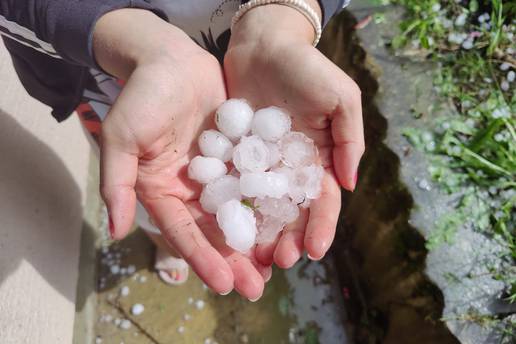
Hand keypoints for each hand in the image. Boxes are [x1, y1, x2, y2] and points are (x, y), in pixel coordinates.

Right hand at [94, 9, 268, 298]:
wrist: (169, 59)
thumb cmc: (141, 96)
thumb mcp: (122, 137)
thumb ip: (118, 182)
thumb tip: (116, 232)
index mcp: (162, 191)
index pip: (184, 233)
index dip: (203, 259)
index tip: (226, 284)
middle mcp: (191, 189)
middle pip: (215, 231)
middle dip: (235, 260)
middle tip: (258, 288)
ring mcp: (216, 172)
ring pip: (239, 212)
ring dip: (256, 239)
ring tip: (277, 264)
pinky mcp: (237, 154)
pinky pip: (254, 182)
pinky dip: (269, 202)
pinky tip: (289, 220)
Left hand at [224, 4, 363, 266]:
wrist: (263, 44)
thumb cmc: (307, 68)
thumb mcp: (341, 98)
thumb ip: (349, 140)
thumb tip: (350, 184)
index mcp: (317, 159)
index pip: (322, 200)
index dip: (320, 226)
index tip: (313, 251)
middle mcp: (289, 168)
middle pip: (290, 211)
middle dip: (287, 238)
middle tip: (278, 261)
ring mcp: (260, 163)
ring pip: (260, 206)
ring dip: (258, 232)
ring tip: (251, 257)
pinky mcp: (234, 154)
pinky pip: (232, 184)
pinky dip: (230, 207)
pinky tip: (223, 227)